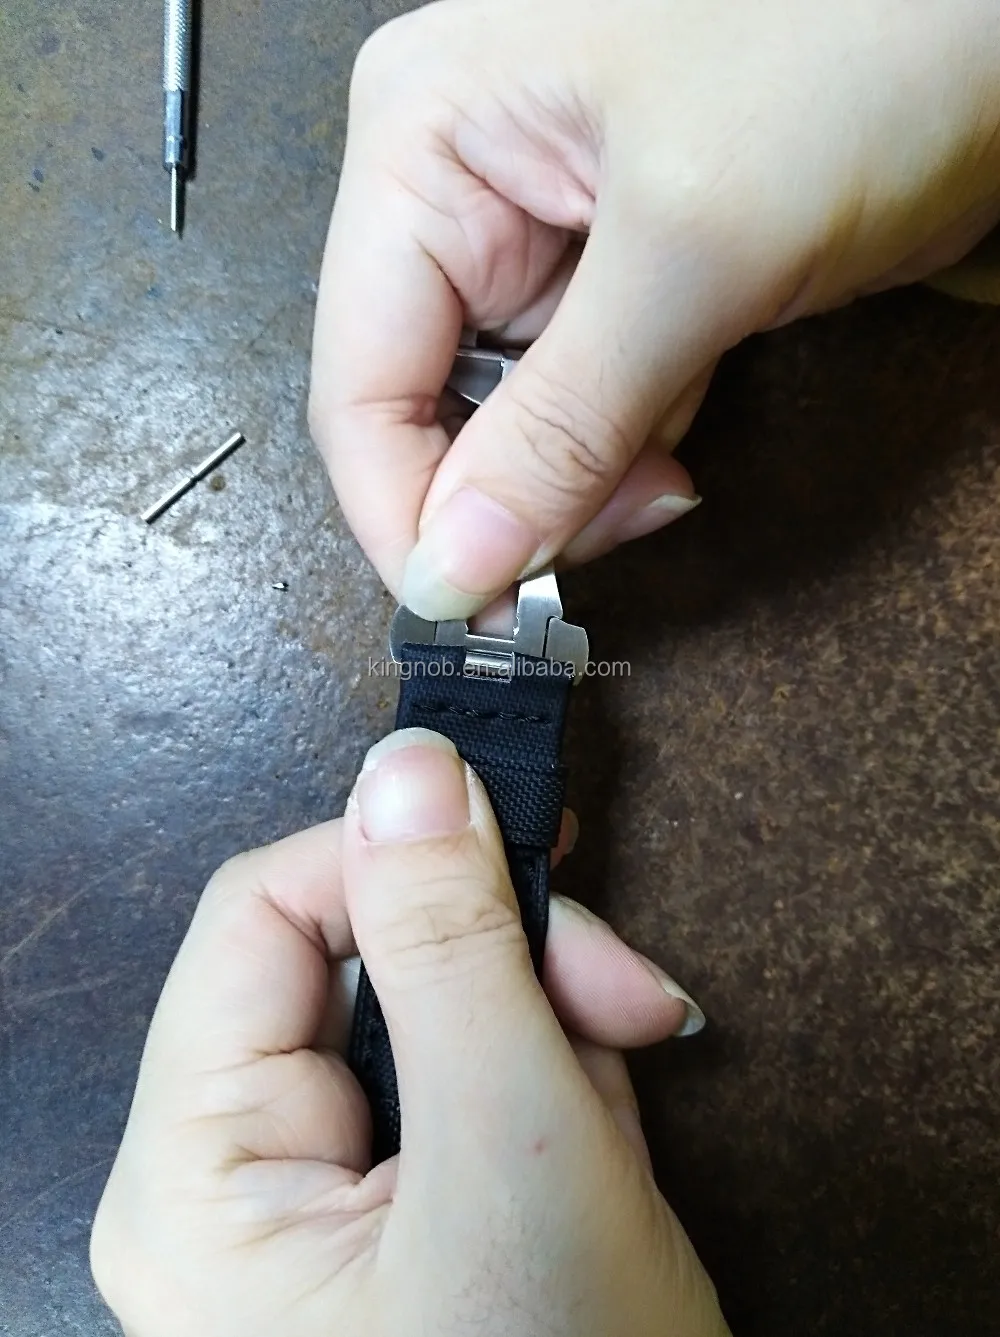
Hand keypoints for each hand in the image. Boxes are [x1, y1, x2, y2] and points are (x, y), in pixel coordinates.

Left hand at [91, 728, 727, 1336]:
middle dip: (503, 965)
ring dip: (539, 1032)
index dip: (397, 855)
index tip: (529, 841)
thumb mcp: (515, 1151)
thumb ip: (454, 944)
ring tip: (608, 1111)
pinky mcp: (380, 1206)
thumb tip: (410, 766)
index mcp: (198, 1171)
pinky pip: (454, 1080)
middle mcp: (222, 1180)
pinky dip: (542, 1084)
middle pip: (352, 960)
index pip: (266, 913)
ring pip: (423, 1014)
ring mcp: (304, 1201)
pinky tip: (590, 1139)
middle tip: (620, 1000)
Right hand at [309, 0, 999, 617]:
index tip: (470, 610)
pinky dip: (631, 444)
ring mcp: (544, 233)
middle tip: (590, 544)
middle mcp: (463, 185)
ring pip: (512, 420)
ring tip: (664, 471)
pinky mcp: (622, 275)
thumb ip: (559, 423)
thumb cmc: (855, 41)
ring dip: (581, 476)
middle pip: (428, 407)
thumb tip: (454, 564)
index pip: (358, 377)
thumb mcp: (688, 250)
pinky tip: (685, 424)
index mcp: (425, 138)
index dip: (404, 513)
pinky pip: (588, 402)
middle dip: (509, 497)